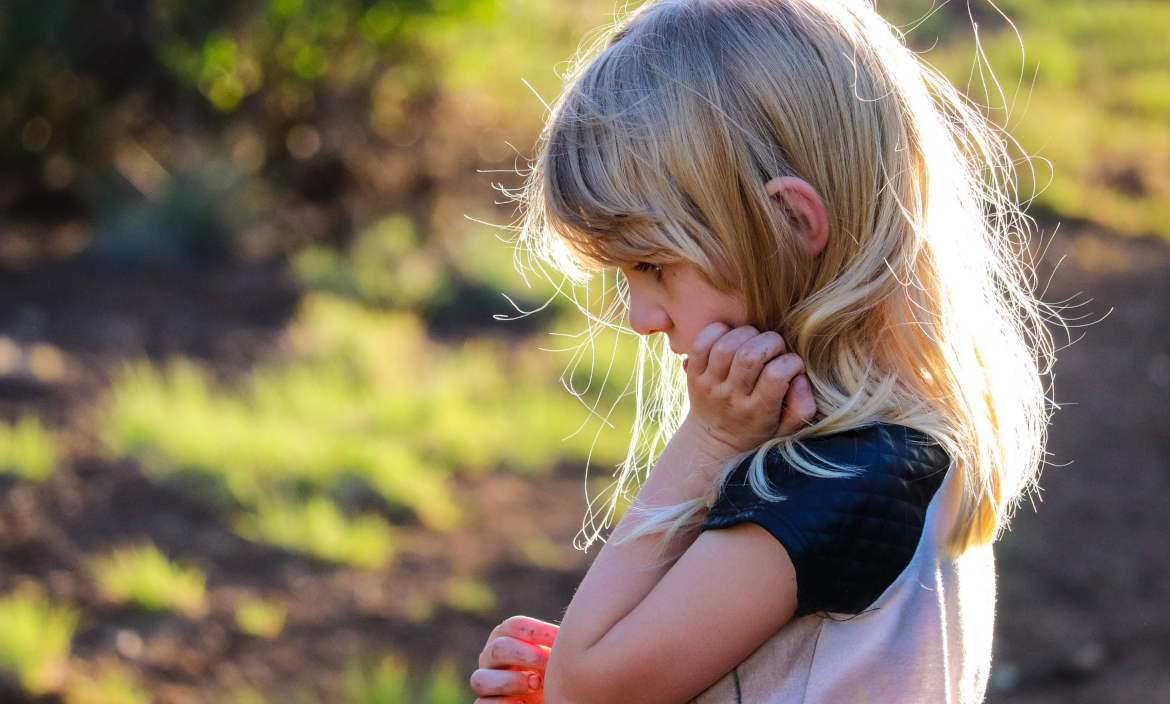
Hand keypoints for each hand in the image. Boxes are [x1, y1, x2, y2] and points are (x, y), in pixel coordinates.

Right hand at [470, 615, 558, 702]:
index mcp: (507, 638)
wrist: (546, 701)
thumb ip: (558, 642)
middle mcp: (490, 658)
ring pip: (481, 678)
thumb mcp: (555, 657)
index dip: (536, 630)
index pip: (514, 625)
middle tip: (549, 662)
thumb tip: (583, 623)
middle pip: (499, 648)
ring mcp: (485, 683)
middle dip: (526, 654)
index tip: (560, 639)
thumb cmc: (552, 676)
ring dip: (511, 681)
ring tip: (536, 684)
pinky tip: (524, 703)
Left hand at [683, 323, 814, 455]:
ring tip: (754, 341)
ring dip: (746, 334)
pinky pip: (701, 344)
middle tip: (774, 349)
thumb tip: (800, 378)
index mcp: (758, 411)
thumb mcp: (785, 428)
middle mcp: (731, 397)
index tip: (792, 364)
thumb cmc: (756, 429)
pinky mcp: (693, 374)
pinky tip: (731, 336)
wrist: (712, 440)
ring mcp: (710, 385)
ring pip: (726, 346)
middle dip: (770, 341)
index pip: (776, 375)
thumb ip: (802, 407)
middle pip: (749, 355)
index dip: (791, 362)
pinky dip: (718, 331)